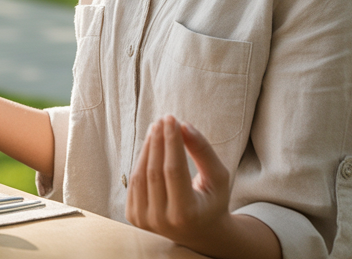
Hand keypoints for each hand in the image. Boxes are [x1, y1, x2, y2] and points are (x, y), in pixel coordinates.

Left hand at [127, 116, 233, 248]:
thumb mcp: (218, 177)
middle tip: (163, 119)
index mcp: (186, 213)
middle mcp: (162, 220)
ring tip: (156, 128)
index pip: (174, 170)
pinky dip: (141, 161)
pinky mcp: (134, 217)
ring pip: (141, 175)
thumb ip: (203, 151)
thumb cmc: (212, 201)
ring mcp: (145, 221)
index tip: (172, 119)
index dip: (172, 142)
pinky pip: (134, 182)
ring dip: (148, 148)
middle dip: (158, 140)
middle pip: (155, 171)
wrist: (200, 232)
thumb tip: (184, 125)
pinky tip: (151, 146)